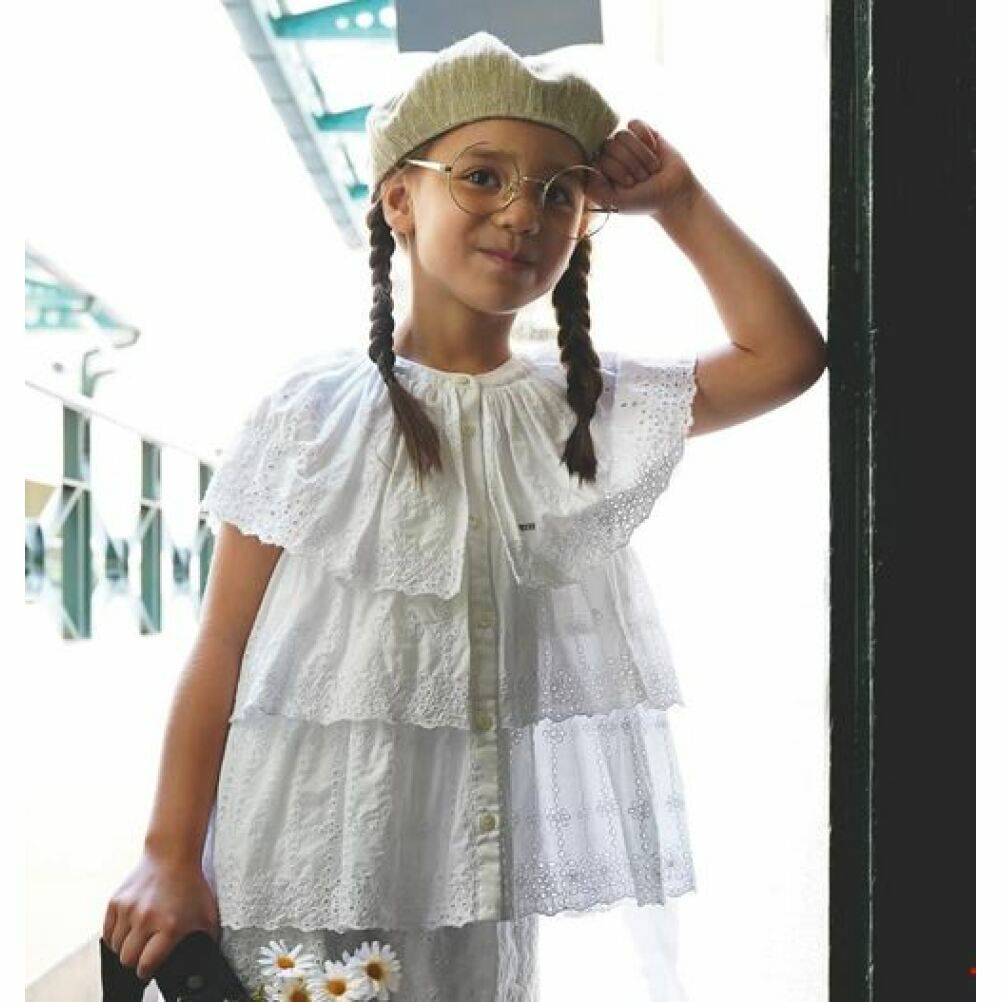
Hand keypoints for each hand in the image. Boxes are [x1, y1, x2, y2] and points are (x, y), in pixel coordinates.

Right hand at [102, 849, 220, 980]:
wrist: (171, 855)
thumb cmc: (190, 884)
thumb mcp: (206, 914)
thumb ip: (206, 940)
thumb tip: (205, 957)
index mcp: (169, 925)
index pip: (147, 965)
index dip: (148, 972)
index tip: (149, 970)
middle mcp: (146, 919)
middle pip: (128, 960)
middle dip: (135, 962)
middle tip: (143, 955)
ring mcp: (128, 910)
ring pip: (116, 947)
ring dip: (125, 948)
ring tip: (137, 940)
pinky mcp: (115, 902)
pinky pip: (107, 933)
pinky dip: (114, 937)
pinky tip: (126, 932)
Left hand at [590, 118, 701, 219]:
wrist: (674, 193)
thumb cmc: (644, 201)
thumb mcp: (616, 202)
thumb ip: (594, 190)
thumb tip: (587, 166)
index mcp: (600, 172)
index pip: (597, 159)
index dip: (615, 171)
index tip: (629, 185)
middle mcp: (610, 156)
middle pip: (609, 145)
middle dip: (630, 164)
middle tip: (642, 178)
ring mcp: (625, 143)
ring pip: (623, 135)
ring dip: (640, 155)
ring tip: (649, 168)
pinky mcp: (641, 132)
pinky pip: (635, 123)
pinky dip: (646, 138)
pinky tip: (654, 148)